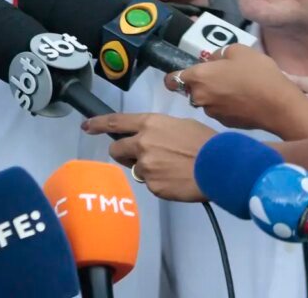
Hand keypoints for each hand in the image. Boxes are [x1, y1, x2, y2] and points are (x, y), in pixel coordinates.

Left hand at [82, 113, 213, 201]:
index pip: (115, 122)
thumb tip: (151, 138)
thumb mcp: (180, 126)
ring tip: (169, 168)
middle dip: (124, 154)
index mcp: (149, 124)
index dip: (98, 124)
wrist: (220, 167)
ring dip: (145, 169)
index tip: (87, 126)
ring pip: (135, 169)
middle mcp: (142, 143)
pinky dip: (159, 182)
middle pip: (117, 149)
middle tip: (140, 157)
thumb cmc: (206, 143)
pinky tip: (176, 179)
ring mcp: (145, 166)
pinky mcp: (152, 186)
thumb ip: (158, 131)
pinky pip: (150, 184)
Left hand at [164, 44, 307, 136]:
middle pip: (192, 90)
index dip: (175, 76)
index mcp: (198, 77)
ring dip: (215, 96)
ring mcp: (211, 113)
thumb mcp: (239, 51)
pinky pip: (220, 111)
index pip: (171, 80)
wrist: (280, 106)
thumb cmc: (258, 74)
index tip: (187, 74)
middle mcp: (199, 97)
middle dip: (202, 84)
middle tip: (223, 77)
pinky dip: (227, 106)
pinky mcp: (224, 123)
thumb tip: (211, 61)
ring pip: (206, 101)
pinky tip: (244, 101)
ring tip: (238, 89)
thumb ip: (218, 54)